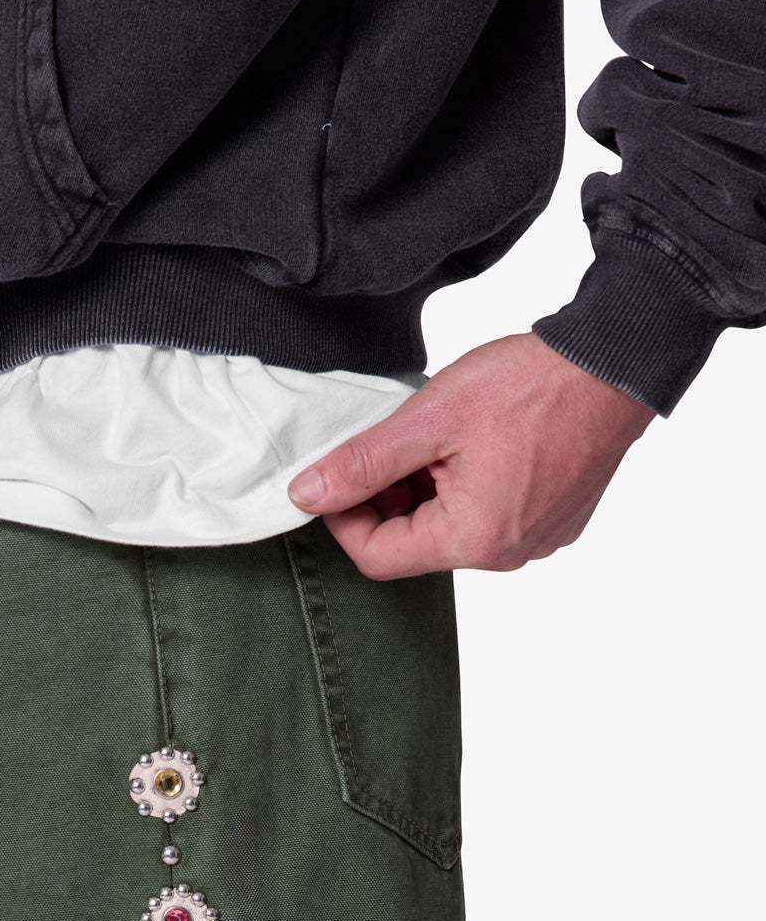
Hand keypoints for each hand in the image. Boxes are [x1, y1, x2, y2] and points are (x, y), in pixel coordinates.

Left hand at [287, 334, 654, 578]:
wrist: (615, 363)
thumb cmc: (530, 386)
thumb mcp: (428, 419)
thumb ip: (362, 463)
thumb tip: (305, 495)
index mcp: (473, 540)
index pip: (377, 557)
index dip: (343, 519)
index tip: (333, 476)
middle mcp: (507, 556)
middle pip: (415, 545)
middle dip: (387, 499)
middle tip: (388, 444)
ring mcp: (536, 541)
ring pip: (451, 530)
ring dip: (426, 491)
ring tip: (435, 436)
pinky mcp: (555, 521)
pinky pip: (490, 518)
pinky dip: (466, 489)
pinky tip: (473, 444)